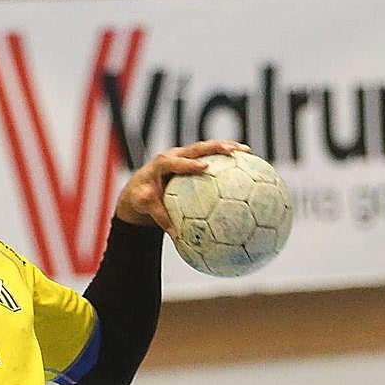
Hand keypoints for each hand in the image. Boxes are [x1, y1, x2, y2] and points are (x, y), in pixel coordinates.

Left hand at [115, 139, 249, 234]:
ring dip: (226, 147)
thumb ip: (161, 218)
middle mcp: (174, 155)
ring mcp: (184, 154)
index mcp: (161, 164)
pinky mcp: (191, 158)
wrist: (138, 188)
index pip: (177, 162)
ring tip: (246, 151)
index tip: (205, 167)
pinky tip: (245, 162)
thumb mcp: (147, 208)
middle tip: (233, 150)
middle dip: (216, 147)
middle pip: (197, 147)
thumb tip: (178, 237)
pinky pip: (210, 155)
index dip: (190, 164)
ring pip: (206, 147)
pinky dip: (225, 156)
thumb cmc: (142, 197)